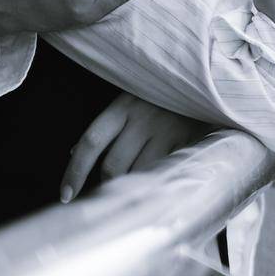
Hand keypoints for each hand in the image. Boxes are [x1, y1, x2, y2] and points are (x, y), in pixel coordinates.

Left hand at [61, 93, 216, 201]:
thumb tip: (74, 152)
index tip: (65, 195)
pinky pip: (164, 171)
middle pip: (113, 165)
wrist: (208, 79)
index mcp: (124, 105)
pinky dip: (157, 181)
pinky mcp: (188, 141)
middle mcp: (144, 119)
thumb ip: (108, 125)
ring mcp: (167, 131)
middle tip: (109, 192)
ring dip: (132, 185)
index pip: (91, 142)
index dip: (75, 172)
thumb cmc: (163, 93)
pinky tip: (158, 182)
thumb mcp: (132, 99)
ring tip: (136, 187)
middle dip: (107, 184)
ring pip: (138, 173)